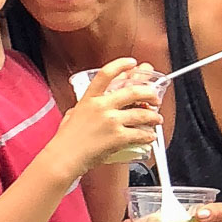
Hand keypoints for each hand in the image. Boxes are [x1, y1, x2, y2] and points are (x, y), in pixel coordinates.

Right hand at [56, 57, 160, 173]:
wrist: (64, 157)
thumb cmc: (66, 140)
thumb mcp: (72, 115)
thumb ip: (85, 107)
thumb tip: (93, 105)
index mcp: (90, 98)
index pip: (107, 73)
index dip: (122, 65)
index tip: (133, 63)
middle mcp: (102, 106)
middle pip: (133, 92)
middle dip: (149, 93)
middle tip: (154, 98)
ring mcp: (111, 121)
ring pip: (141, 114)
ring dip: (153, 117)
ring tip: (157, 119)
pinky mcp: (118, 137)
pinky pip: (140, 134)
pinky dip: (148, 136)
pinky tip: (150, 137)